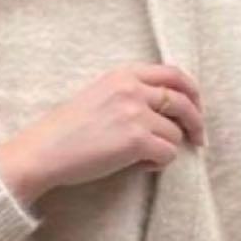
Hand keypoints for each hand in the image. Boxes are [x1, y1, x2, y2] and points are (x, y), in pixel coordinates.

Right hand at [0, 62, 204, 206]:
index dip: (191, 92)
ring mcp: (136, 113)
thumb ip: (128, 94)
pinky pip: (168, 154)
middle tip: (198, 139)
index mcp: (123, 74)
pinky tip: (140, 166)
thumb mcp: (98, 97)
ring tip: (144, 158)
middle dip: (196, 121)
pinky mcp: (136, 140)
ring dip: (166, 148)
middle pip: (184, 101)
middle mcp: (132, 89)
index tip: (196, 107)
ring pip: (175, 134)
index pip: (173, 74)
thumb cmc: (65, 131)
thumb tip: (164, 111)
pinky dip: (159, 163)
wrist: (43, 151)